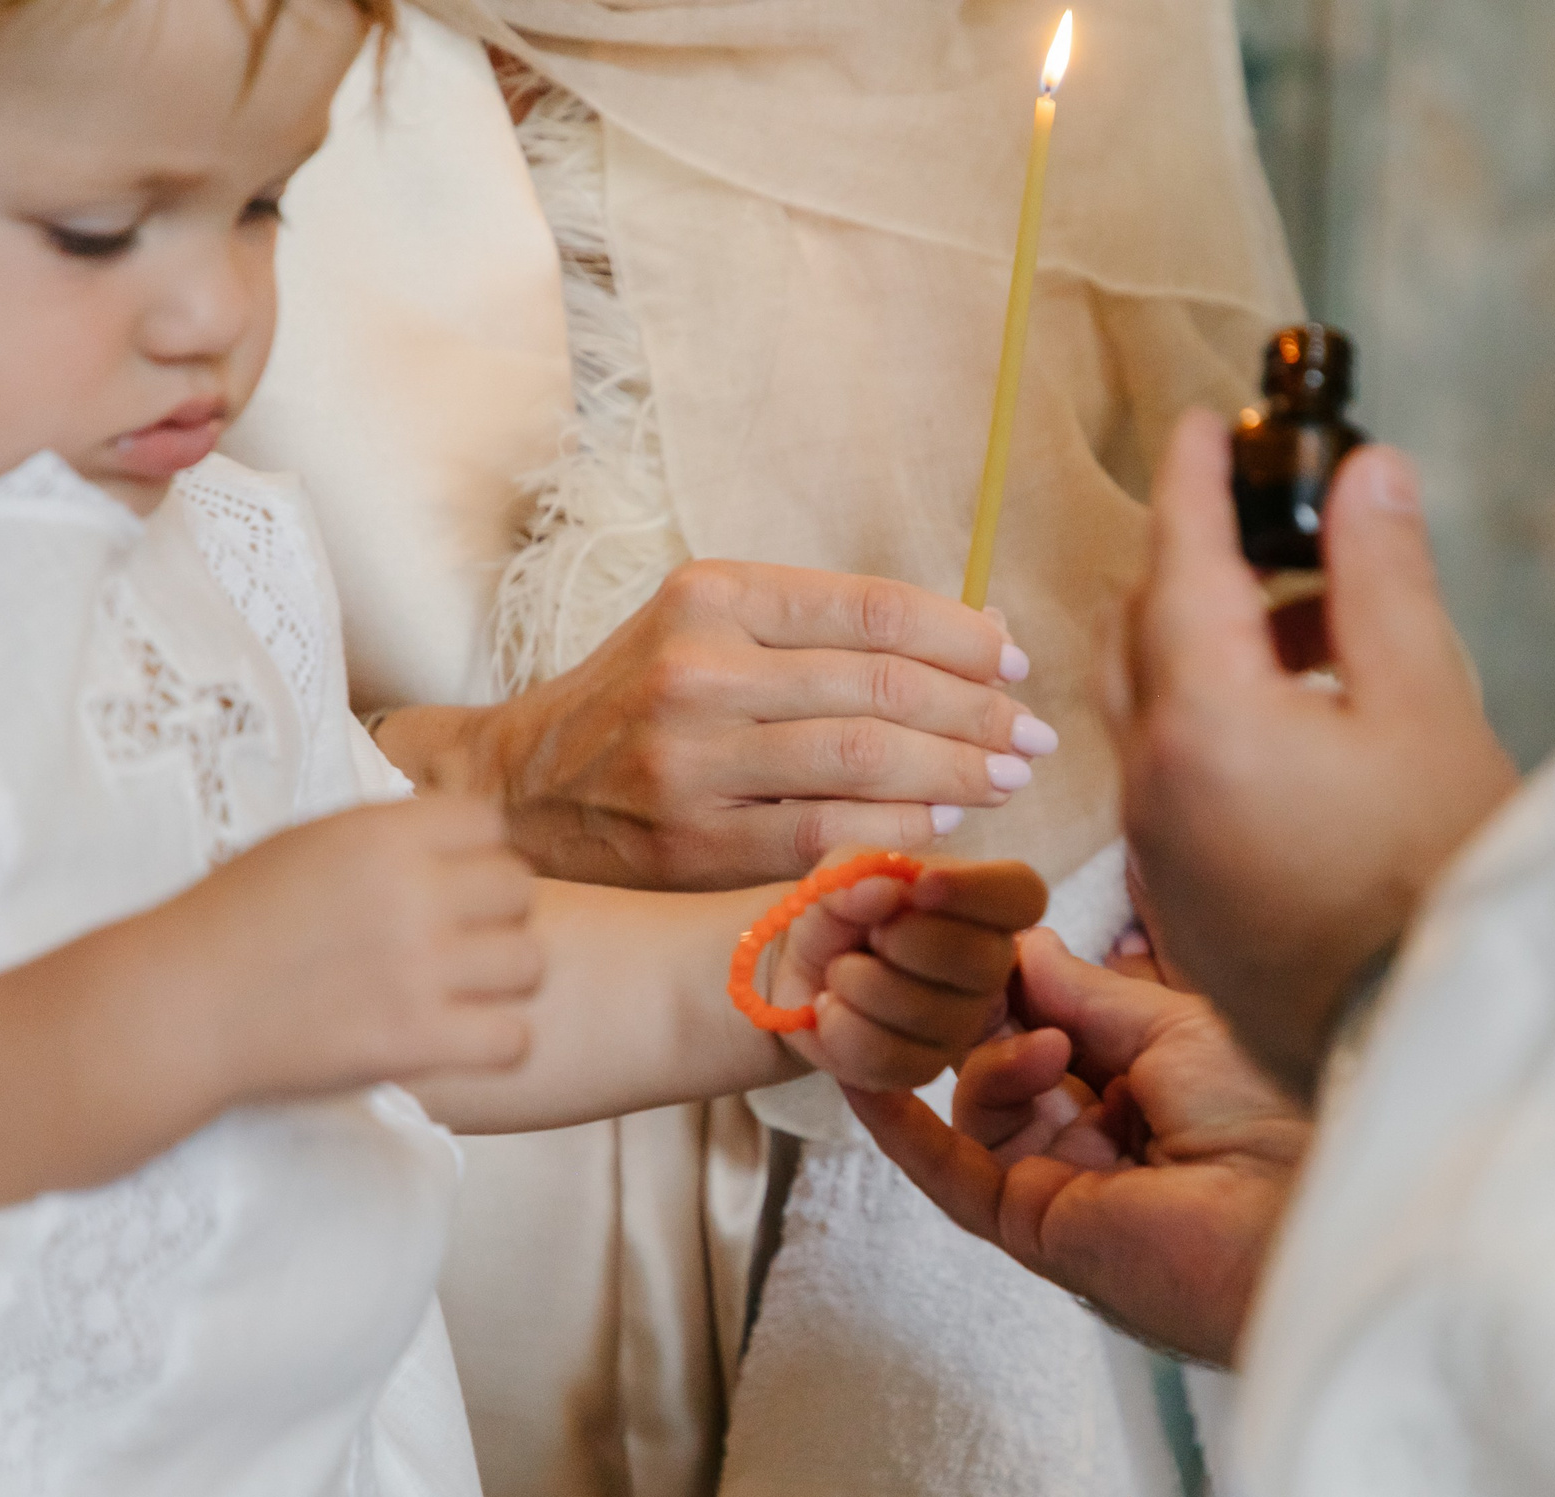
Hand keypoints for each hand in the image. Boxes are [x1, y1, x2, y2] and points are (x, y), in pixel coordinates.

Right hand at [155, 796, 544, 1105]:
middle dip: (495, 913)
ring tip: (467, 990)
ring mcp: (418, 969)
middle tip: (461, 939)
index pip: (490, 823)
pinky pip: (513, 1039)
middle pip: (518, 889)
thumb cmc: (232, 921)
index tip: (451, 880)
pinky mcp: (415, 1040)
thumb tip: (454, 830)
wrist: (177, 1008)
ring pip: (529, 962)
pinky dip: (497, 1043)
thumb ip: (385, 836)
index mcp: (380, 835)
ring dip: (503, 978)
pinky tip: (464, 1039)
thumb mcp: (306, 843)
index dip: (476, 852)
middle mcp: (410, 894)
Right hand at [377, 561, 1052, 890]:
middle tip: (1032, 736)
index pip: (871, 607)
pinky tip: (939, 824)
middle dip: (978, 712)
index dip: (962, 637)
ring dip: (955, 772)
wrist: (522, 787)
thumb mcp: (714, 631)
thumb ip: (828, 631)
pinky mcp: (691, 841)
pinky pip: (824, 833)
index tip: (1017, 663)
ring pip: (862, 761)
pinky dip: (896, 827)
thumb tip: (981, 633)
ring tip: (1006, 779)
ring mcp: (692, 760)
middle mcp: (699, 668)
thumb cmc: (640, 700)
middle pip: (880, 687)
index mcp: (712, 596)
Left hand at [770, 853, 1048, 1091]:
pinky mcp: (921, 1067)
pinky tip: (830, 1007)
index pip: (1023, 895)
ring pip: (933, 1015)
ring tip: (839, 970)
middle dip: (911, 942)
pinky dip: (842, 1027)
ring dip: (863, 984)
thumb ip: (858, 874)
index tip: (923, 884)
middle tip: (871, 934)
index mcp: (982, 907)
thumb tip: (886, 891)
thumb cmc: (837, 912)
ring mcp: (960, 1023)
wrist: (798, 966)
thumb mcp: (838, 875)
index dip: (980, 890)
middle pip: (986, 963)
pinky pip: (891, 1058)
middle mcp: (986, 967)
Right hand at [847, 929, 1309, 1365]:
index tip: (963, 921)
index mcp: (1145, 1087)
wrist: (1301, 1215)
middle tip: (946, 963)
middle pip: (1002, 1060)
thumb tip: (1022, 943)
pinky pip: (948, 1173)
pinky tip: (856, 1072)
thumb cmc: (1273, 1115)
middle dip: (973, 1008)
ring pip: (977, 1107)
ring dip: (987, 1061)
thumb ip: (1084, 992)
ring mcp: (1061, 1183)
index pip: (1048, 1020)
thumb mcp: (1172, 1025)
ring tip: (1046, 1051)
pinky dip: (898, 1124)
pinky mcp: (1031, 1227)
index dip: (1006, 975)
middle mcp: (1100, 1137)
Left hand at [1105, 411, 1518, 1098]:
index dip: (1194, 480)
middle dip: (1199, 560)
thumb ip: (1383, 578)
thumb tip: (1366, 473)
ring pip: (1153, 706)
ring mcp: (1159, 848)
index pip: (1179, 560)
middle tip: (1282, 526)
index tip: (1207, 422)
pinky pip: (1172, 776)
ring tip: (1330, 632)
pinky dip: (1215, 721)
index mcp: (1205, 719)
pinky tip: (1307, 726)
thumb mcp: (1429, 706)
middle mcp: (1154, 782)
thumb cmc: (1440, 878)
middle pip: (1143, 630)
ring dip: (1215, 645)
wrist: (1430, 1044)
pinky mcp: (1184, 899)